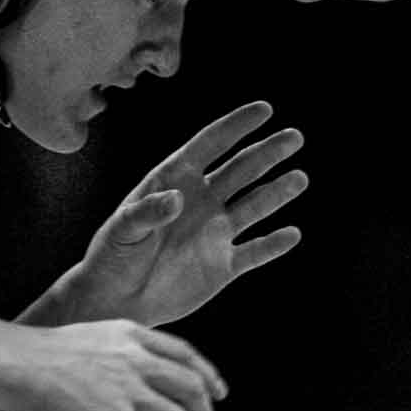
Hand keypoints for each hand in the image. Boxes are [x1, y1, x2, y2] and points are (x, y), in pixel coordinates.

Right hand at [0, 320, 226, 410]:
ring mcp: (128, 391)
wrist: (13, 365)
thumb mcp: (93, 336)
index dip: (209, 376)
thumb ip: (122, 351)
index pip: (187, 355)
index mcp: (134, 337)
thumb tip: (140, 380)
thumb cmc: (41, 356)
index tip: (218, 394)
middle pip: (192, 388)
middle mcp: (138, 360)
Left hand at [61, 101, 306, 328]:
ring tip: (299, 179)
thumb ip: (147, 211)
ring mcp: (215, 233)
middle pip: (242, 170)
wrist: (115, 300)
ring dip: (277, 193)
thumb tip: (177, 198)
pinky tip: (292, 234)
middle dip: (268, 153)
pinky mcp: (223, 266)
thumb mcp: (121, 230)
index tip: (264, 110)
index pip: (210, 145)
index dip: (236, 126)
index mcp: (175, 181)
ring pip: (254, 206)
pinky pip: (254, 252)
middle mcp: (201, 202)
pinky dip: (273, 245)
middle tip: (294, 137)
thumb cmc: (110, 257)